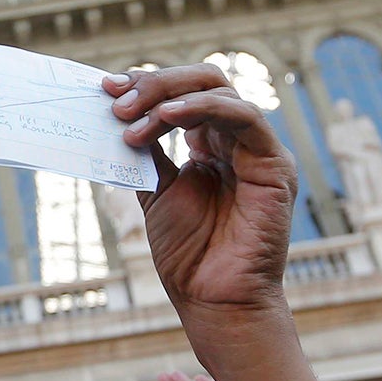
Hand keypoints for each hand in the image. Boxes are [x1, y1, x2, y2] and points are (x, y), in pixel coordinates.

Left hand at [105, 64, 298, 325]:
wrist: (213, 299)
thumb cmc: (188, 254)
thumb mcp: (155, 191)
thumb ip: (145, 153)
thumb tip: (115, 113)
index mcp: (211, 146)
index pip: (182, 94)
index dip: (145, 84)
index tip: (106, 88)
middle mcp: (236, 141)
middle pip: (203, 81)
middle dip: (155, 83)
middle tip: (116, 100)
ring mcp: (258, 150)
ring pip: (220, 91)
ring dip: (169, 97)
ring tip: (131, 119)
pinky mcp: (275, 164)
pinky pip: (246, 117)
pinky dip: (204, 108)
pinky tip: (168, 116)